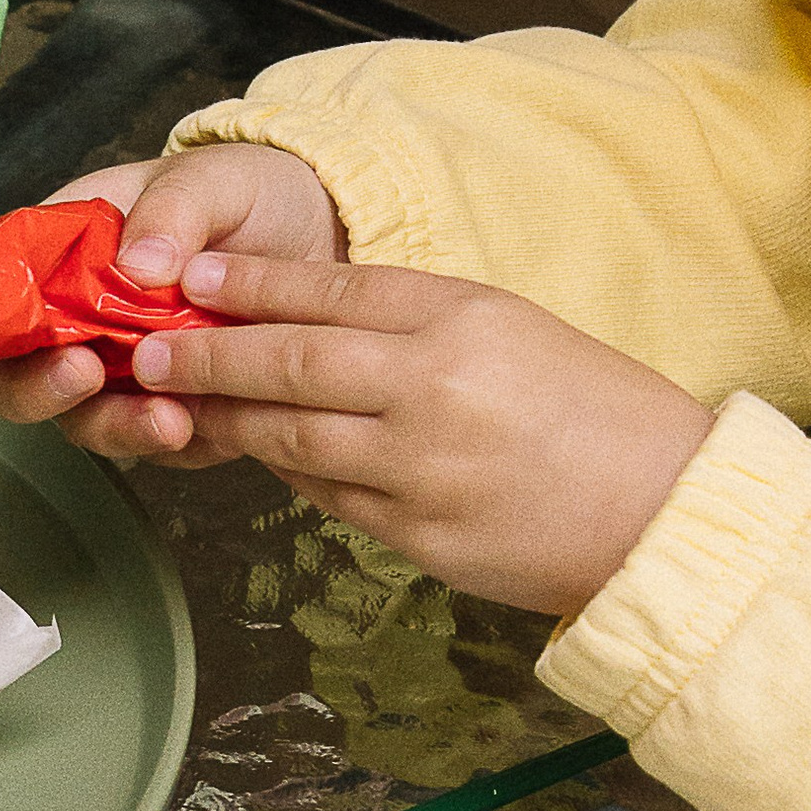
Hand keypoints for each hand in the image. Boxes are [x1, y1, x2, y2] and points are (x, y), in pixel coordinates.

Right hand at [0, 143, 342, 436]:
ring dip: (119, 428)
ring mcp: (121, 371)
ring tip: (172, 419)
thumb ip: (174, 210)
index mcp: (64, 253)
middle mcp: (78, 320)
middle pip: (17, 376)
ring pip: (86, 421)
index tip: (42, 343)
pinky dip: (182, 442)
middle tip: (88, 378)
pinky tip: (215, 423)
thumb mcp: (214, 179)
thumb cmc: (247, 196)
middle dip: (44, 392)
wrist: (320, 237)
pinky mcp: (171, 407)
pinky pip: (159, 443)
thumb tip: (137, 264)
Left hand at [60, 247, 716, 614]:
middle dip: (207, 355)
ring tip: (178, 404)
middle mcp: (432, 388)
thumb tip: (314, 322)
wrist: (662, 513)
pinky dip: (284, 471)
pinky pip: (324, 495)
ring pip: (291, 437)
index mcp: (462, 320)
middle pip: (290, 364)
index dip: (251, 283)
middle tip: (147, 349)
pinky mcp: (413, 533)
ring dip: (226, 419)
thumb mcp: (514, 330)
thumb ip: (418, 324)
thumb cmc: (595, 414)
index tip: (191, 277)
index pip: (332, 288)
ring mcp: (418, 468)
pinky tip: (258, 455)